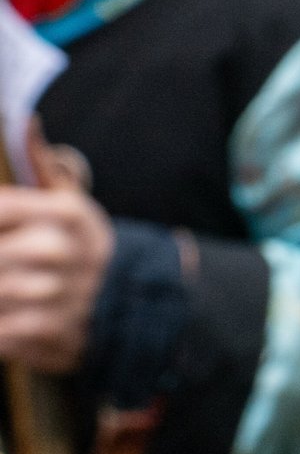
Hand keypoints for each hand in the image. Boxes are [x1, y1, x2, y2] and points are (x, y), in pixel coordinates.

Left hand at [0, 131, 112, 374]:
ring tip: (4, 285)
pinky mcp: (55, 335)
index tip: (1, 228)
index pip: (2, 208)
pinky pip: (3, 333)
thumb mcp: (69, 201)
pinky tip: (6, 313)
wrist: (132, 303)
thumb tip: (24, 118)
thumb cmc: (77, 243)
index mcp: (68, 214)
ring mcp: (63, 297)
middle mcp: (67, 253)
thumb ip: (42, 163)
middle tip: (4, 257)